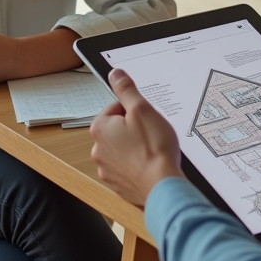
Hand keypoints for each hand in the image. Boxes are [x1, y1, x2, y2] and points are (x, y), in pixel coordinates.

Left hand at [90, 69, 184, 206]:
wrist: (162, 186)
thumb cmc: (154, 149)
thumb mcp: (142, 109)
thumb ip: (126, 90)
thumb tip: (115, 74)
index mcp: (100, 128)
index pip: (116, 108)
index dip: (135, 112)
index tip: (146, 120)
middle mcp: (98, 149)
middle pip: (118, 129)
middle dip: (134, 130)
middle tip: (151, 135)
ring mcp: (106, 168)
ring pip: (123, 148)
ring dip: (135, 147)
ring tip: (151, 151)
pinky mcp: (117, 182)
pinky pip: (126, 167)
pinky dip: (137, 165)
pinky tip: (149, 165)